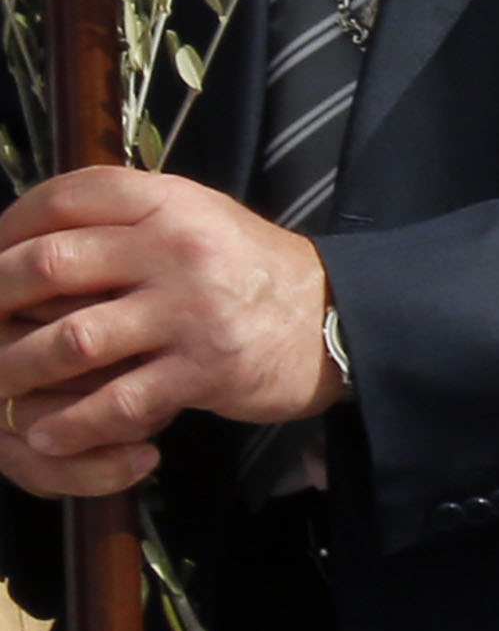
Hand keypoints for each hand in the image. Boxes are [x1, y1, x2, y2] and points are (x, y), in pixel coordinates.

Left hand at [0, 168, 340, 493]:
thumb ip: (127, 219)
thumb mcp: (197, 220)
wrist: (335, 318)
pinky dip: (72, 425)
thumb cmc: (248, 271)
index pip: (70, 196)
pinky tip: (48, 434)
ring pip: (72, 341)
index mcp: (172, 202)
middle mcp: (178, 249)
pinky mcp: (207, 369)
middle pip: (51, 264)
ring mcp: (192, 311)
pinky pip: (118, 402)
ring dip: (18, 368)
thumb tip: (30, 240)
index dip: (12, 224)